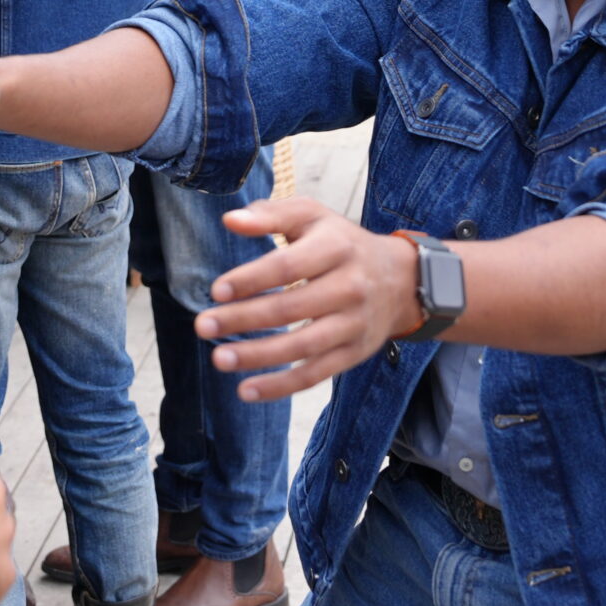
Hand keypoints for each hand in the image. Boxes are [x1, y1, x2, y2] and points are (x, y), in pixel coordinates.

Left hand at [188, 198, 420, 403]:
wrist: (402, 280)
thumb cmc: (342, 243)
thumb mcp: (313, 217)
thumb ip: (271, 215)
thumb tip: (229, 220)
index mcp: (336, 248)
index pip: (288, 266)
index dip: (252, 279)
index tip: (216, 290)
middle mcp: (349, 287)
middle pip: (291, 308)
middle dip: (244, 319)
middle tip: (203, 326)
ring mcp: (353, 324)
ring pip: (302, 346)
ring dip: (258, 357)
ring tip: (219, 359)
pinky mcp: (353, 354)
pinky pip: (315, 375)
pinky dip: (280, 386)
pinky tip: (246, 390)